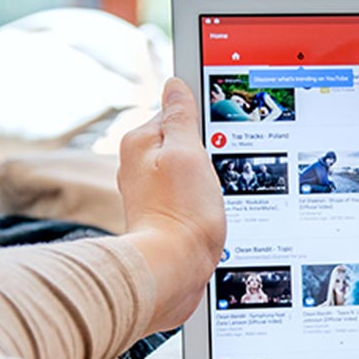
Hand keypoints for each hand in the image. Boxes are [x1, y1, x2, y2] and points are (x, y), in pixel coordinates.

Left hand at [119, 78, 225, 333]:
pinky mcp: (160, 218)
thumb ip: (181, 117)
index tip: (220, 134)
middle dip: (205, 152)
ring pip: (185, 171)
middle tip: (219, 170)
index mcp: (140, 143)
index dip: (202, 120)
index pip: (174, 112)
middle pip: (181, 142)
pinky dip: (200, 202)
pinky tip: (209, 215)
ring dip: (204, 180)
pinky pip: (186, 197)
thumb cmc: (181, 214)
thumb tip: (176, 86)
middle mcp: (138, 167)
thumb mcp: (189, 153)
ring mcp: (149, 194)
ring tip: (214, 196)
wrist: (171, 273)